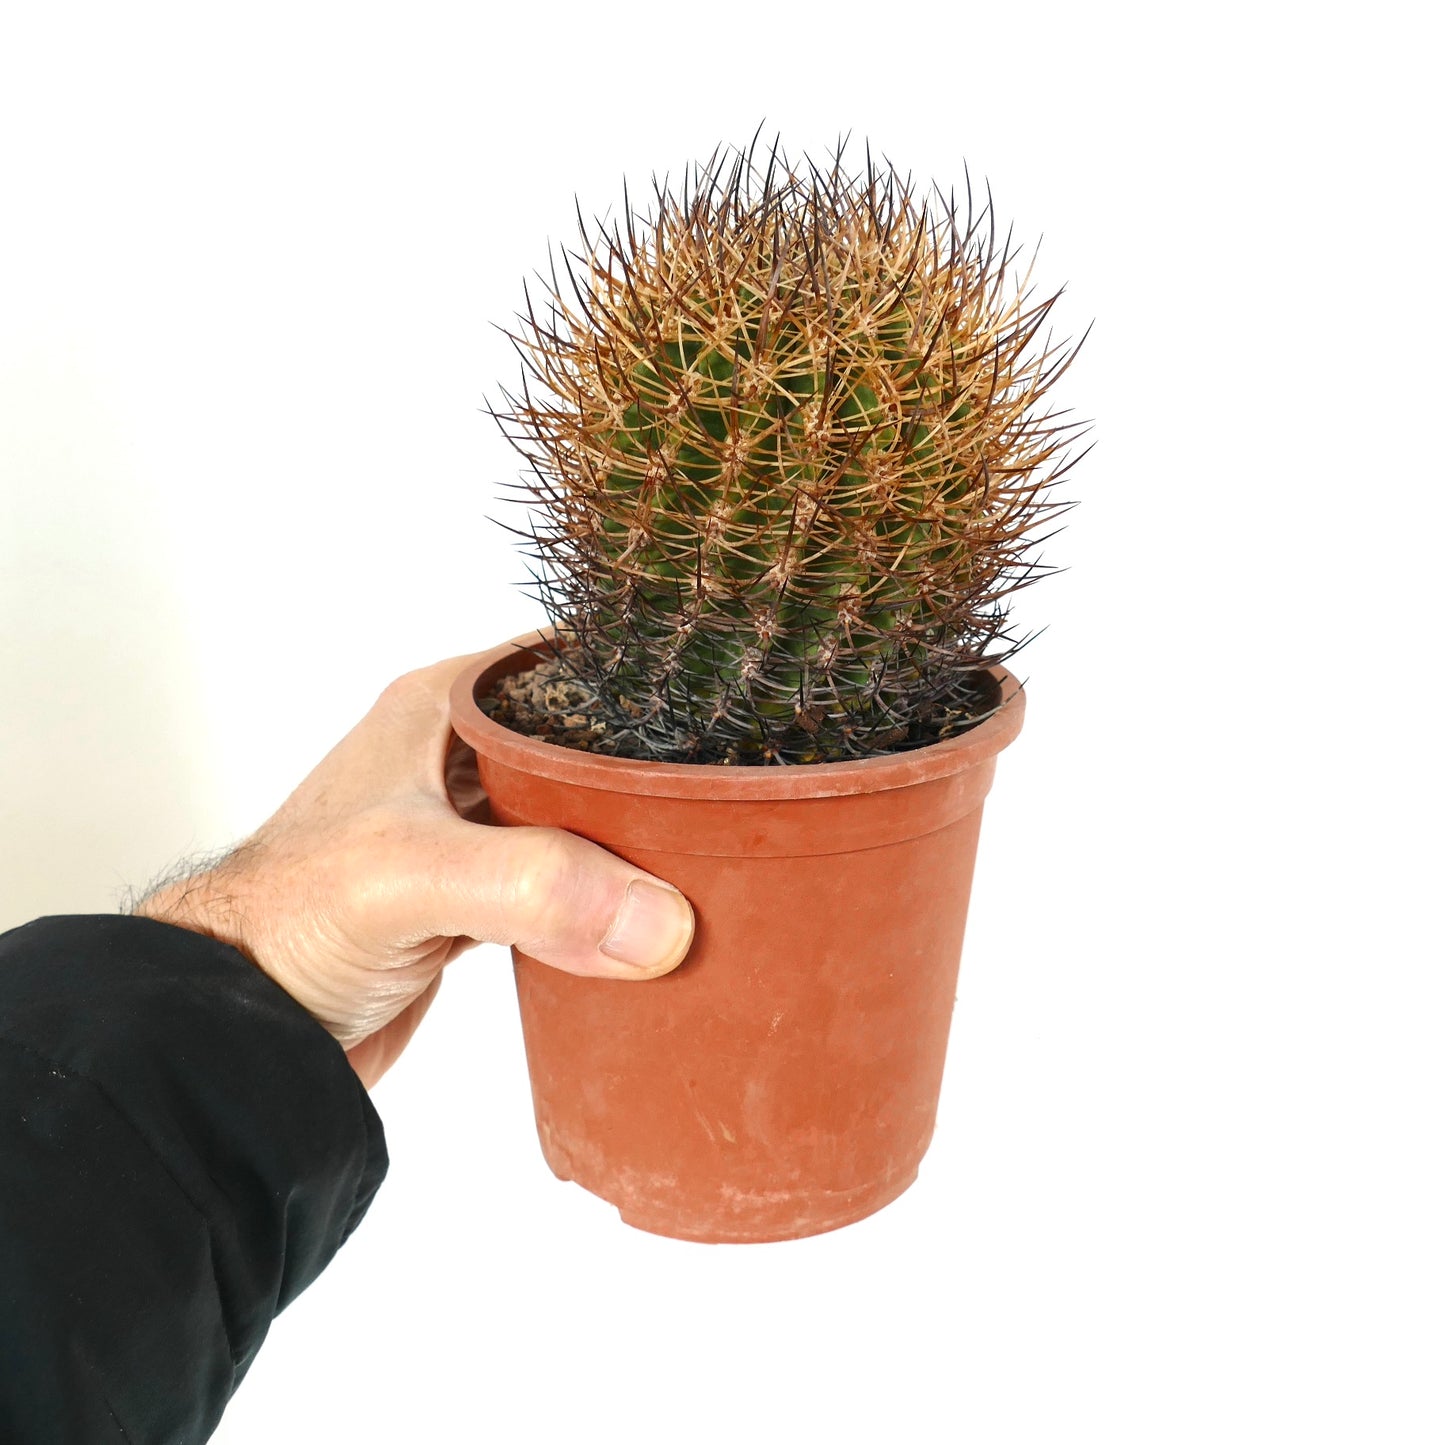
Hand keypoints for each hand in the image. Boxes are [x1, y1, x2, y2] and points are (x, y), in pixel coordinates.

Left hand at [135, 654, 694, 1087]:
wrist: (235, 1035)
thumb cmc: (282, 923)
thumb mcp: (409, 876)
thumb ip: (532, 884)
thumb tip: (658, 916)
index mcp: (440, 709)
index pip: (565, 668)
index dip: (641, 685)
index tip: (720, 718)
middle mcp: (456, 762)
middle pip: (585, 751)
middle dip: (650, 780)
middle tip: (729, 805)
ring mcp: (466, 836)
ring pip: (578, 824)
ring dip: (630, 851)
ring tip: (706, 863)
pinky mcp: (472, 905)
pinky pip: (561, 892)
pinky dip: (602, 910)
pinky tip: (644, 928)